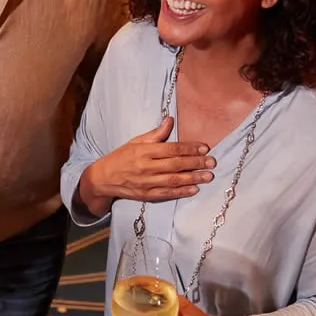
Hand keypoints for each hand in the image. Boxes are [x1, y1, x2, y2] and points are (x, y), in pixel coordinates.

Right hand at [80, 117, 213, 213]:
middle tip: (212, 162)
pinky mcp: (146, 195)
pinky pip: (166, 194)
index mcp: (144, 151)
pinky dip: (181, 192)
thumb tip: (170, 120)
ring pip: (173, 180)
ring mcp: (146, 183)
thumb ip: (155, 134)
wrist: (104, 178)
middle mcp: (146, 167)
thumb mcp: (136, 142)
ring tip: (208, 176)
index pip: (171, 149)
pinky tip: (194, 189)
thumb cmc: (122, 157)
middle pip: (175, 164)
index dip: (189, 148)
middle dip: (196, 163)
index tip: (204, 148)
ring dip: (193, 178)